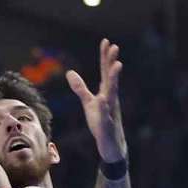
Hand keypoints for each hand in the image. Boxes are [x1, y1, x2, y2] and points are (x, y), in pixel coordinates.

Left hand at [67, 39, 126, 162]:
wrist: (112, 145)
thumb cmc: (101, 123)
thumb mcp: (89, 103)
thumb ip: (80, 88)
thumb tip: (69, 72)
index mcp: (106, 92)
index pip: (105, 72)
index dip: (105, 57)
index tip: (106, 41)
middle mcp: (111, 99)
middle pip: (111, 78)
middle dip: (112, 62)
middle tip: (115, 46)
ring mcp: (110, 111)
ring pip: (112, 93)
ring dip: (114, 79)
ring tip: (117, 65)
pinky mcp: (107, 125)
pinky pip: (105, 115)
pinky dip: (104, 107)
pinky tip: (102, 99)